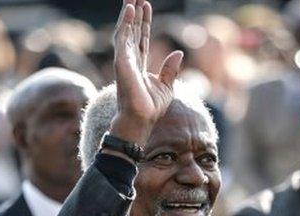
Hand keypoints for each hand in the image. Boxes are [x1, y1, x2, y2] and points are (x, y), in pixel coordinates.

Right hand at [108, 0, 182, 145]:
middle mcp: (130, 60)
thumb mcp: (167, 87)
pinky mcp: (121, 61)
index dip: (144, 22)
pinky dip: (126, 22)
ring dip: (129, 13)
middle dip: (135, 13)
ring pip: (126, 30)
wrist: (142, 120)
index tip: (146, 5)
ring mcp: (124, 60)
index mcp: (139, 65)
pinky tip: (130, 9)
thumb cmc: (151, 109)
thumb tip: (178, 54)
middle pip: (132, 31)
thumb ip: (170, 69)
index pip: (141, 38)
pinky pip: (123, 37)